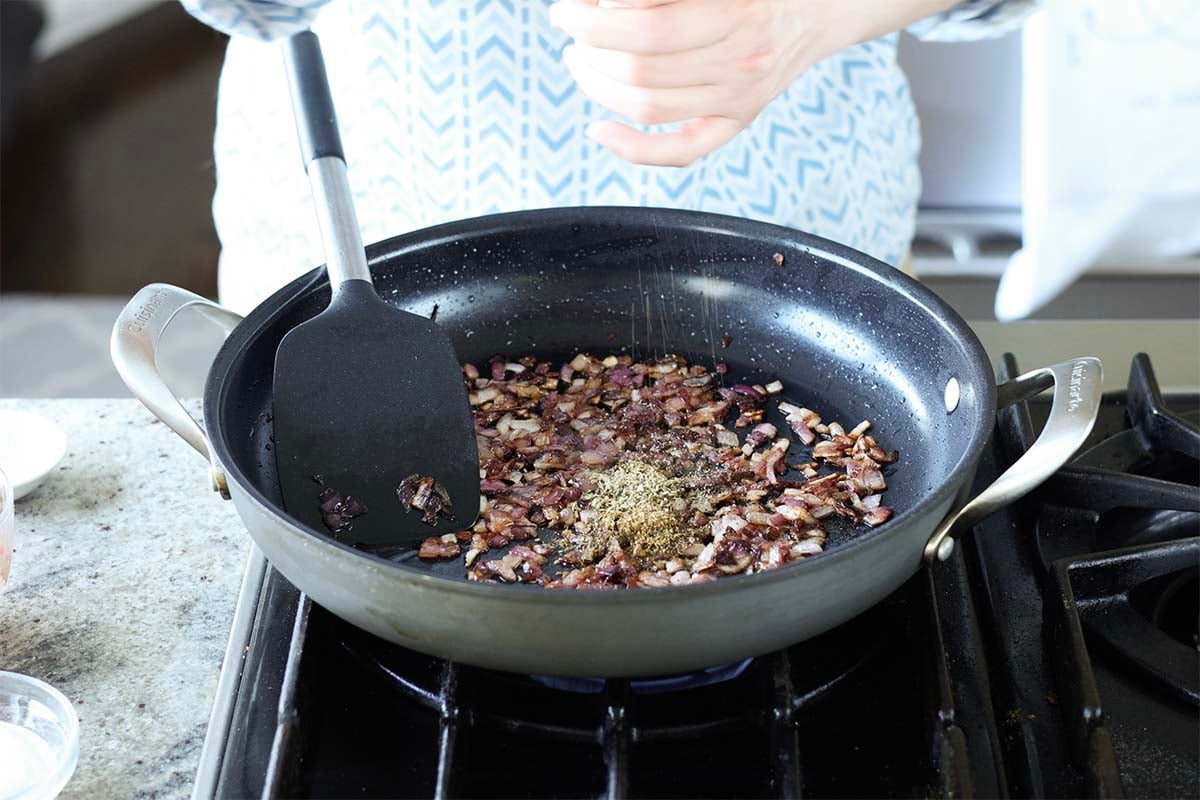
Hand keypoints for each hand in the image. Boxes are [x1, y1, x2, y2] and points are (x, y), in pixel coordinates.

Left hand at [550, 0, 956, 166]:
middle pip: (639, 68)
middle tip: (571, 29)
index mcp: (736, 8)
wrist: (824, 6)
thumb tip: (605, 6)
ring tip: (581, 60)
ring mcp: (739, 94)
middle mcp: (740, 56)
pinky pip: (680, 152)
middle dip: (588, 48)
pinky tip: (599, 131)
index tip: (568, 8)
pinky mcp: (737, 119)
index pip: (644, 28)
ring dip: (597, 84)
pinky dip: (632, 149)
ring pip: (647, 105)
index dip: (593, 22)